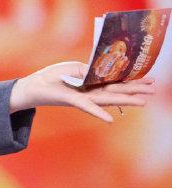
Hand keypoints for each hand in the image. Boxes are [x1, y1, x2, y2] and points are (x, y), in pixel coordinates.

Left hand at [10, 61, 157, 123]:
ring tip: (142, 102)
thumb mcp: (73, 67)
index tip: (150, 78)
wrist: (33, 86)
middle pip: (117, 90)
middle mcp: (91, 91)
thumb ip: (89, 70)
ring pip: (108, 99)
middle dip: (136, 90)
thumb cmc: (53, 76)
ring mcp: (84, 97)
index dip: (133, 80)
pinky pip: (87, 107)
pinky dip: (99, 113)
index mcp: (94, 82)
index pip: (117, 81)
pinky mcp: (73, 100)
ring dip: (125, 101)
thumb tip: (104, 71)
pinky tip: (111, 119)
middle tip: (154, 91)